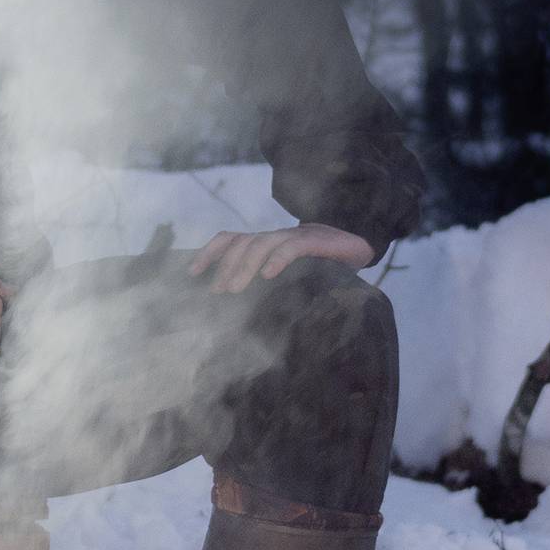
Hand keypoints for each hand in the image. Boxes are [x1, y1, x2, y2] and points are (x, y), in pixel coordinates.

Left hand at [185, 223, 376, 292]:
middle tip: (218, 292)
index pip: (231, 239)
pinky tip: (269, 274)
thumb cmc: (321, 265)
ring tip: (235, 289)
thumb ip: (270, 287)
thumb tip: (243, 314)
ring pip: (263, 243)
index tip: (192, 273)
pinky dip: (278, 258)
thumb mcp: (291, 275)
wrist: (358, 242)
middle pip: (243, 242)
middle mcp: (277, 236)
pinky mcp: (316, 241)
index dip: (210, 252)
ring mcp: (296, 236)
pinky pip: (293, 246)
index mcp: (267, 243)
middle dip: (226, 266)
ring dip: (245, 265)